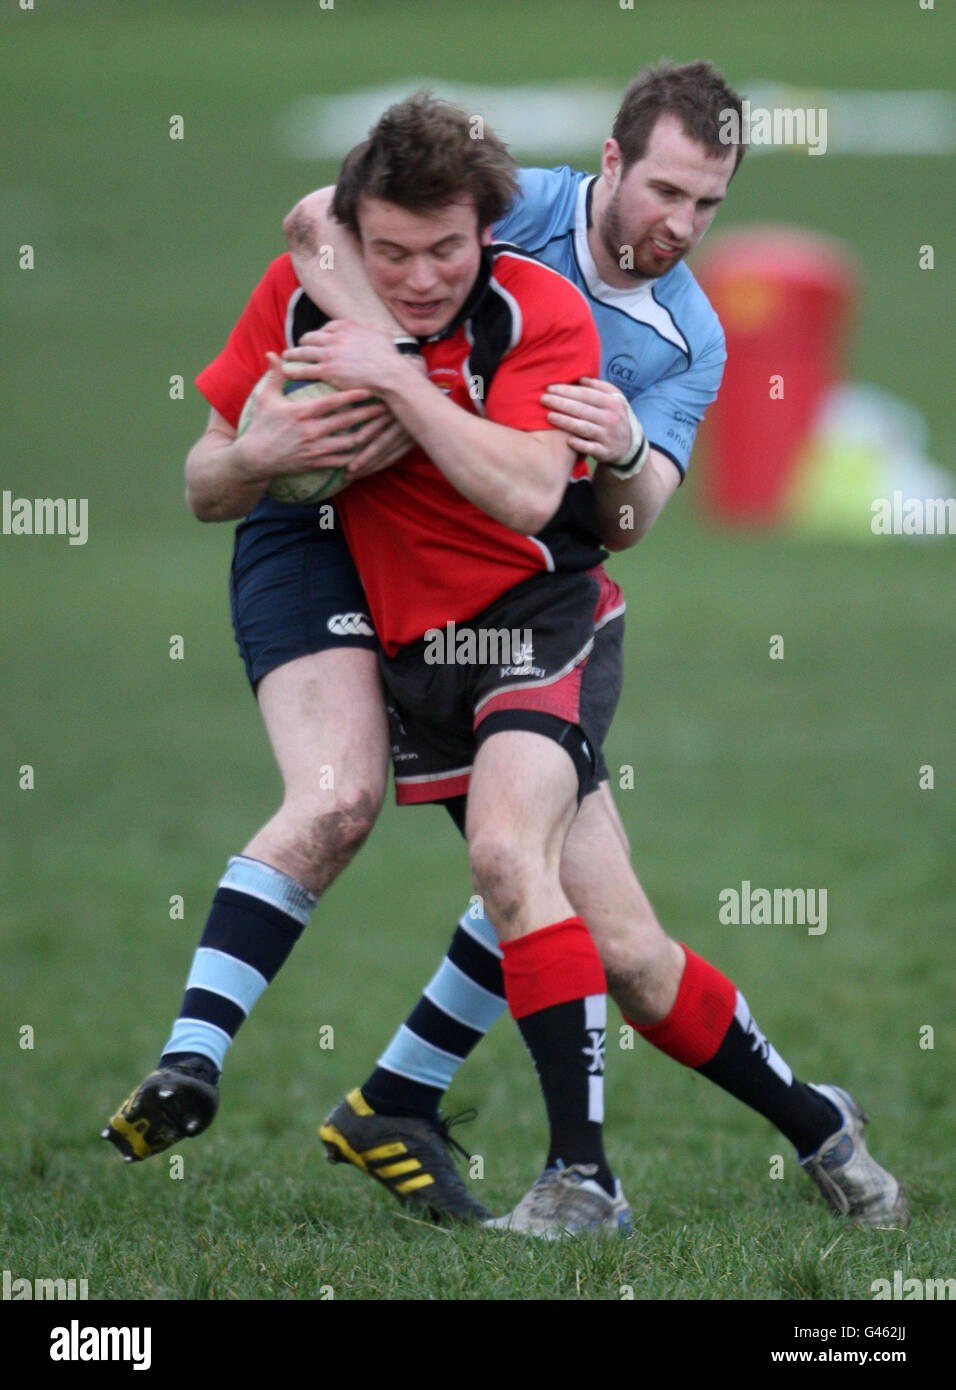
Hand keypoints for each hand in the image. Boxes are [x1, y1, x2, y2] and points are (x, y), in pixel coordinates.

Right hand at [234, 355, 389, 481]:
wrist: (253, 459)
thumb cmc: (260, 426)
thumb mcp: (265, 398)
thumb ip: (274, 375)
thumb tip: (273, 353)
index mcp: (301, 412)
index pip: (332, 402)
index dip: (353, 394)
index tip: (370, 388)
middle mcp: (311, 431)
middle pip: (347, 421)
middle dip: (368, 413)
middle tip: (386, 406)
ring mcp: (315, 449)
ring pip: (349, 443)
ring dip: (368, 435)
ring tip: (383, 428)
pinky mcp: (316, 464)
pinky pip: (342, 461)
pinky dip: (357, 456)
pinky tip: (369, 449)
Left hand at [283, 320, 404, 393]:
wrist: (388, 373)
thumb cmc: (389, 357)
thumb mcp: (383, 335)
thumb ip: (375, 331)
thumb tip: (378, 330)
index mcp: (347, 326)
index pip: (328, 327)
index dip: (321, 333)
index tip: (319, 338)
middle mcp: (335, 337)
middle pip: (312, 337)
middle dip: (304, 341)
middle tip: (299, 346)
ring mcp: (329, 354)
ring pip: (304, 352)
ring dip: (292, 353)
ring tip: (286, 356)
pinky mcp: (326, 370)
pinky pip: (304, 369)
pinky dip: (293, 370)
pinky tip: (285, 371)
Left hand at [540, 376, 632, 462]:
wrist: (629, 445)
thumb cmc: (615, 416)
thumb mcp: (615, 399)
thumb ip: (600, 387)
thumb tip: (580, 379)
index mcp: (611, 403)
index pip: (586, 394)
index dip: (567, 390)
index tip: (550, 388)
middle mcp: (610, 418)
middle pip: (582, 409)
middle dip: (561, 403)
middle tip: (544, 399)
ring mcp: (607, 436)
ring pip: (583, 427)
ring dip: (565, 422)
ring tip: (549, 416)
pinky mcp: (605, 451)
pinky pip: (590, 447)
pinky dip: (579, 444)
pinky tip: (566, 440)